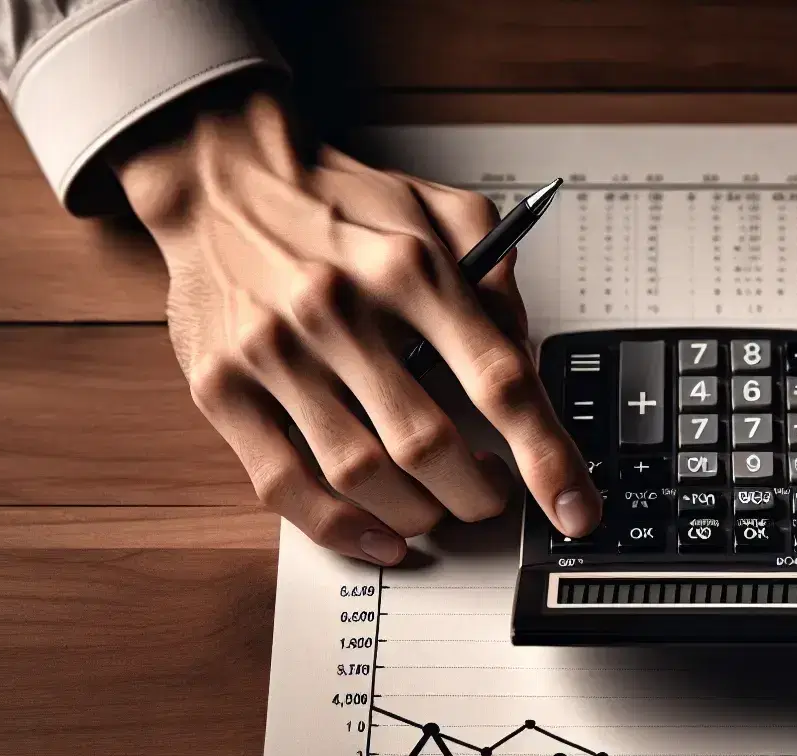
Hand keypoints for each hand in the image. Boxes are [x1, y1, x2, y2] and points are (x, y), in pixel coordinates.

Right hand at [114, 90, 599, 564]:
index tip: (575, 507)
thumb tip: (526, 350)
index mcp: (409, 266)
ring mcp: (274, 352)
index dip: (545, 455)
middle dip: (478, 492)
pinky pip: (285, 485)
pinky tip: (379, 537)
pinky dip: (341, 529)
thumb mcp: (437, 207)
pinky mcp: (223, 387)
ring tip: (439, 506)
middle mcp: (338, 308)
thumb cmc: (339, 205)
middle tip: (492, 492)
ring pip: (362, 476)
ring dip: (418, 513)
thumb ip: (495, 270)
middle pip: (430, 445)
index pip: (497, 379)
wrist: (222, 178)